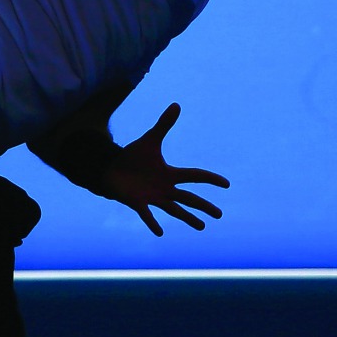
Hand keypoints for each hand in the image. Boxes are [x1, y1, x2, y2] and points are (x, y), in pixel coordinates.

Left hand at [101, 103, 229, 235]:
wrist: (111, 168)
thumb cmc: (132, 157)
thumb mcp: (150, 140)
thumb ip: (164, 124)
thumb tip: (176, 104)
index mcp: (170, 174)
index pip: (195, 176)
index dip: (210, 179)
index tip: (226, 184)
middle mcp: (165, 188)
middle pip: (189, 198)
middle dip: (204, 206)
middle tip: (220, 215)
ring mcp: (152, 197)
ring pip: (174, 210)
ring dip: (188, 218)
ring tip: (202, 227)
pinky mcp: (138, 203)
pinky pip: (147, 215)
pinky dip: (153, 223)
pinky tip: (161, 232)